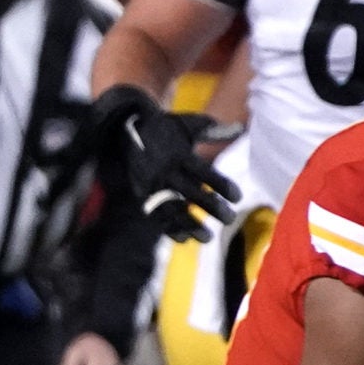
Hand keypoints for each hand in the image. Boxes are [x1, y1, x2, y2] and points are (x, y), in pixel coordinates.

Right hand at [107, 87, 238, 241]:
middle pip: (189, 192)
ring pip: (171, 208)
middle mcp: (164, 171)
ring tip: (208, 238)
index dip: (221, 185)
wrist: (123, 131)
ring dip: (189, 225)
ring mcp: (151, 185)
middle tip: (230, 219)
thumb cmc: (163, 129)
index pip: (203, 172)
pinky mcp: (141, 195)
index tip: (238, 197)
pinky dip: (167, 228)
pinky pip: (154, 214)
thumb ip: (212, 130)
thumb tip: (240, 128)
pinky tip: (184, 239)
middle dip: (210, 207)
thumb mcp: (186, 125)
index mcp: (178, 154)